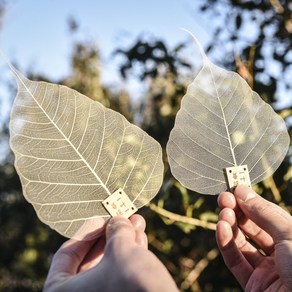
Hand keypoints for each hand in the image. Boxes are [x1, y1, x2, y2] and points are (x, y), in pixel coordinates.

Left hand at [44, 214, 177, 291]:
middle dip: (109, 235)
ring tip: (136, 223)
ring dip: (122, 242)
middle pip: (89, 260)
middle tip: (121, 218)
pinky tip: (140, 239)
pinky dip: (128, 257)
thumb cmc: (132, 283)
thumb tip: (118, 221)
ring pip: (107, 267)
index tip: (101, 218)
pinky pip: (118, 277)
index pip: (66, 255)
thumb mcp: (120, 249)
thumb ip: (115, 230)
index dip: (86, 231)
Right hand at [216, 185, 291, 290]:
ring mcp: (266, 270)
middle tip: (223, 198)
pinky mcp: (253, 284)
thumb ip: (264, 213)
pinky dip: (226, 242)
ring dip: (230, 225)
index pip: (269, 215)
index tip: (235, 188)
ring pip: (242, 242)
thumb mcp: (290, 235)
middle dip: (237, 210)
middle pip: (253, 227)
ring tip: (223, 212)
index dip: (251, 200)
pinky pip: (235, 260)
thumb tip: (242, 191)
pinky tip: (221, 227)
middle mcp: (281, 253)